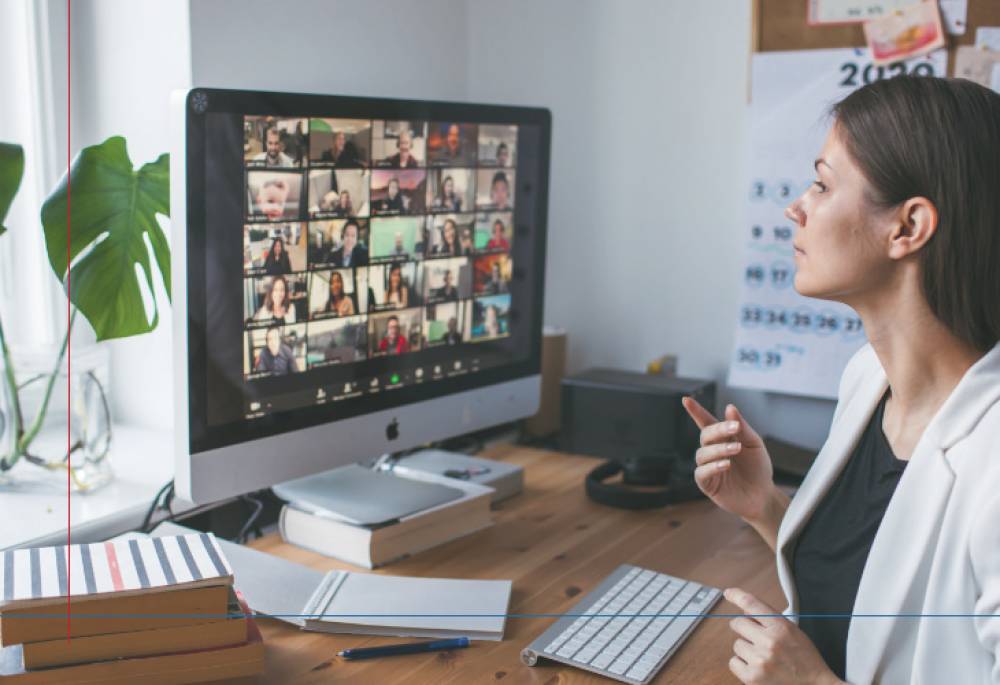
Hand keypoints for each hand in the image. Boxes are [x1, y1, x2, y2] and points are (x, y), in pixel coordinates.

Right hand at [681, 397, 774, 522]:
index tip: (686, 399)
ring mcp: (708, 467)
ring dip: (718, 449)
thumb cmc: (758, 468)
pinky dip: (712, 467)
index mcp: (722, 438)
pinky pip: (701, 473)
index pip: (706, 422)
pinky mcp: (707, 484)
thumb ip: (741, 427)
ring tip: (736, 449)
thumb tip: (729, 408)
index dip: (695, 411)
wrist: (763, 495)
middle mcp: (712, 451)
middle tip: (734, 429)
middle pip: (705, 435)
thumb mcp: (754, 444)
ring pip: (702, 454)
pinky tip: (725, 465)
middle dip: (718, 430)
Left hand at [725, 588, 842, 684]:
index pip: (752, 604)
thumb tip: (745, 610)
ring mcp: (760, 660)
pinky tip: (757, 668)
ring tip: (764, 658)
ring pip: (737, 644)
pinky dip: (742, 665)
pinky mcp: (752, 677)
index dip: (737, 596)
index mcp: (781, 627)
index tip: (729, 593)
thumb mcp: (794, 633)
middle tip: (755, 638)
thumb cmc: (806, 661)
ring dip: (746, 650)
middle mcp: (769, 641)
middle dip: (744, 629)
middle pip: (738, 623)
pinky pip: (733, 663)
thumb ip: (771, 621)